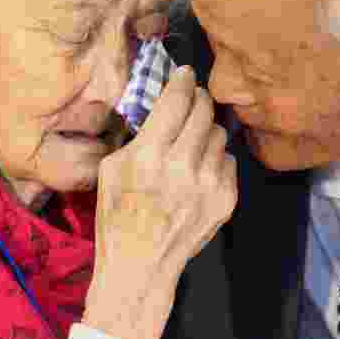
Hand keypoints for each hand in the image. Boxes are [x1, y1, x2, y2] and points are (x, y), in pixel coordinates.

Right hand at [84, 66, 236, 338]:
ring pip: (219, 134)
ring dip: (206, 132)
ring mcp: (209, 184)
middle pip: (204, 111)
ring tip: (191, 144)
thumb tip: (159, 106)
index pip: (177, 100)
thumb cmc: (118, 215)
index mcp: (149, 155)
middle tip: (192, 100)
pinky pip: (228, 161)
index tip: (184, 74)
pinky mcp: (226, 199)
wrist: (142, 264)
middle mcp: (183, 166)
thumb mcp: (111, 169)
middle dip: (198, 100)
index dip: (182, 81)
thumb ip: (137, 136)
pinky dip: (215, 160)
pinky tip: (198, 173)